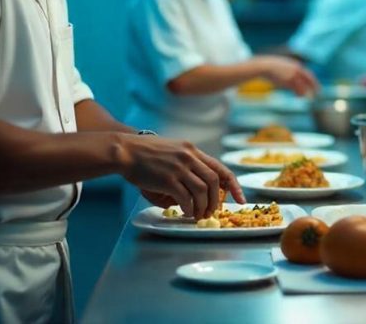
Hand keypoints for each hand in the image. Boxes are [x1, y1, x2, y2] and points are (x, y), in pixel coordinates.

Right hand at [117, 135, 244, 218]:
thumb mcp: (172, 150)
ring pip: (202, 191)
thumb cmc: (145, 153)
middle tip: (211, 212)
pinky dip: (189, 208)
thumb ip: (187, 163)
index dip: (233, 185)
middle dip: (216, 200)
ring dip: (203, 206)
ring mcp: (179, 167)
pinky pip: (186, 198)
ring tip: (198, 215)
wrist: (125, 150)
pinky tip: (186, 213)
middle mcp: (188, 156)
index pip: (220, 168)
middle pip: (213, 181)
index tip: (240, 198)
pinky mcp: (167, 179)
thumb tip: (198, 187)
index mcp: (192, 149)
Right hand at [253, 56, 319, 96]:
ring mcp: (292, 75)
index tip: (316, 86)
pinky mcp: (287, 81)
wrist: (265, 66)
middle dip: (314, 86)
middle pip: (309, 79)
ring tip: (309, 98)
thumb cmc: (273, 67)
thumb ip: (291, 70)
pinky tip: (299, 96)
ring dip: (305, 92)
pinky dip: (299, 93)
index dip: (313, 81)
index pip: (308, 74)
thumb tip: (295, 79)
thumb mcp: (284, 66)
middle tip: (318, 93)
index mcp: (297, 66)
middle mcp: (296, 70)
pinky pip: (295, 88)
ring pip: (303, 85)